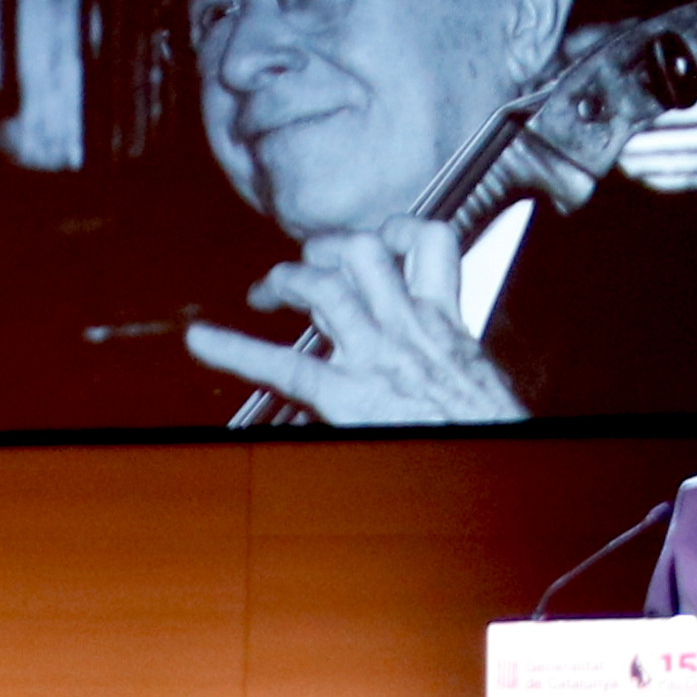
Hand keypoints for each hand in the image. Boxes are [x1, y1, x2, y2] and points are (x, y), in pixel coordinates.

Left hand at [185, 221, 526, 425]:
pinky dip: (236, 350)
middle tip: (301, 267)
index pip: (429, 245)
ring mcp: (379, 356)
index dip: (396, 228)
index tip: (374, 233)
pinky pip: (287, 364)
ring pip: (328, 287)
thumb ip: (444, 353)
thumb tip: (420, 358)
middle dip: (324, 248)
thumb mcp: (476, 377)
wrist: (494, 468)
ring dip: (287, 279)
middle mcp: (410, 328)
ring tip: (263, 292)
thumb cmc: (486, 429)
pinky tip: (202, 341)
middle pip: (364, 253)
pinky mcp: (351, 395)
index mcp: (446, 322)